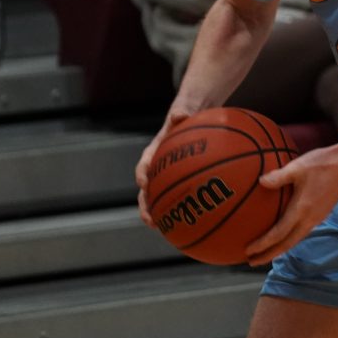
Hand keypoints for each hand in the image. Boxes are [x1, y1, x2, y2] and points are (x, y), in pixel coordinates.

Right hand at [135, 107, 192, 226]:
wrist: (195, 113)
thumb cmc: (188, 111)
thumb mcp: (185, 108)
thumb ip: (182, 111)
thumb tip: (180, 114)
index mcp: (156, 151)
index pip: (145, 164)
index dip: (142, 174)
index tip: (143, 183)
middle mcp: (159, 166)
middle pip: (147, 190)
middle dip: (145, 206)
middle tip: (150, 220)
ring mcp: (169, 175)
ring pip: (160, 198)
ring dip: (159, 213)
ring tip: (164, 229)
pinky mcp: (182, 180)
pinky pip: (181, 196)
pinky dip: (183, 208)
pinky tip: (195, 222)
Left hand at [244, 143, 337, 264]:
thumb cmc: (322, 163)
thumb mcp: (298, 167)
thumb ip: (279, 176)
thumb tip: (260, 182)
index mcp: (302, 209)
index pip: (279, 234)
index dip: (263, 244)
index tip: (248, 251)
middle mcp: (310, 219)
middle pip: (286, 245)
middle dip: (268, 255)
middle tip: (251, 261)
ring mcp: (317, 219)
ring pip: (294, 241)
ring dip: (278, 249)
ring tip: (264, 253)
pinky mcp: (320, 215)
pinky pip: (301, 233)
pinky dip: (288, 240)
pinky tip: (282, 236)